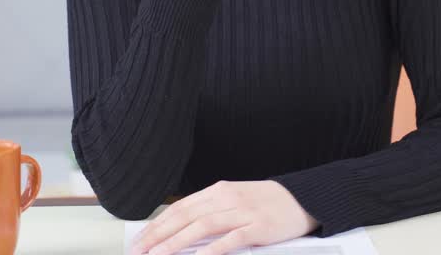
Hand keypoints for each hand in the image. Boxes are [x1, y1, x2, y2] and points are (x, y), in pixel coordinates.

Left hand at [129, 180, 318, 254]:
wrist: (301, 199)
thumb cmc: (264, 202)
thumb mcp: (233, 200)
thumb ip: (209, 211)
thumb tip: (179, 228)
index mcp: (217, 191)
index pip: (179, 208)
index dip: (157, 224)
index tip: (140, 239)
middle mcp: (226, 198)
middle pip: (185, 216)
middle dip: (159, 235)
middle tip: (140, 250)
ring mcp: (242, 212)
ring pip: (202, 226)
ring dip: (176, 242)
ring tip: (159, 254)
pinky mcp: (257, 227)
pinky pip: (230, 239)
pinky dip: (211, 250)